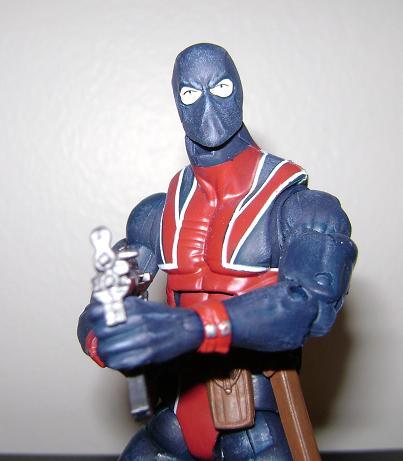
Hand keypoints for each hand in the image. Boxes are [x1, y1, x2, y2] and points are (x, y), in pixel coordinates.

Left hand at [84, 297, 202, 370]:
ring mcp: (142, 339)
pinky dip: (116, 362)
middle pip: (101, 333)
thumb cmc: (165, 318)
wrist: (187, 329)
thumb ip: (120, 309)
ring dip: (105, 352)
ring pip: (107, 350)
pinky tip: (120, 357)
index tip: (93, 324)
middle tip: (100, 340)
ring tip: (110, 350)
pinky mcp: (147, 355)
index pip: (98, 314)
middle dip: (97, 338)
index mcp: (133, 308)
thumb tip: (98, 314)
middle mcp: (136, 322)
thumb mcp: (141, 305)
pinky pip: (120, 362)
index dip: (91, 321)